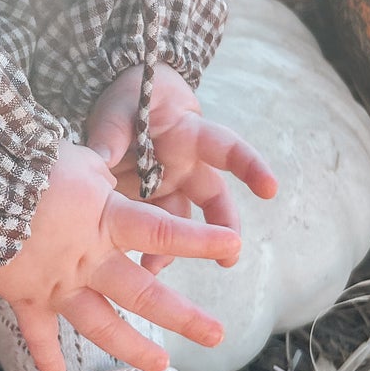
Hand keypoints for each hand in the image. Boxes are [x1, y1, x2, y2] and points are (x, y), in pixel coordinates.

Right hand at [0, 140, 242, 370]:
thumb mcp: (75, 159)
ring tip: (160, 365)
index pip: (164, 230)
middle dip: (184, 317)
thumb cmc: (24, 163)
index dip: (201, 240)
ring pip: (101, 323)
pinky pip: (37, 332)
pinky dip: (45, 353)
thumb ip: (101, 177)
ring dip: (132, 348)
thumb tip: (112, 176)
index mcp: (106, 221)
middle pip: (145, 294)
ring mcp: (58, 284)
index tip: (233, 245)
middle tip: (217, 336)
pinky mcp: (25, 296)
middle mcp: (89, 260)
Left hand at [84, 64, 277, 275]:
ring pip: (183, 222)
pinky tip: (134, 268)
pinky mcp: (149, 203)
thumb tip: (100, 159)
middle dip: (224, 228)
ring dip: (174, 249)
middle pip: (214, 198)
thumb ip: (112, 134)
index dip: (250, 167)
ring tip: (155, 271)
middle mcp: (187, 166)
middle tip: (229, 258)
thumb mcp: (120, 108)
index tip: (269, 189)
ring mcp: (169, 187)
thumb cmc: (131, 99)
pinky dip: (145, 248)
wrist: (123, 105)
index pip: (227, 148)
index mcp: (189, 135)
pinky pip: (154, 230)